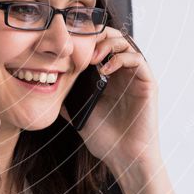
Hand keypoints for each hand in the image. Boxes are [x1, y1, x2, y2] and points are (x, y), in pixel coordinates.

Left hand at [60, 26, 160, 170]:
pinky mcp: (148, 83)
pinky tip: (105, 69)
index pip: (101, 44)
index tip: (70, 45)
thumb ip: (67, 96)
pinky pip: (138, 59)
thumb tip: (46, 86)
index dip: (88, 39)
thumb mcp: (78, 112)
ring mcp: (136, 77)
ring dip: (108, 45)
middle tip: (82, 46)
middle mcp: (124, 73)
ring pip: (127, 43)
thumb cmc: (104, 138)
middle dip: (98, 36)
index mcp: (109, 76)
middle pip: (114, 38)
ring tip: (91, 58)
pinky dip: (121, 58)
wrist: (123, 157)